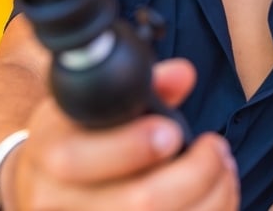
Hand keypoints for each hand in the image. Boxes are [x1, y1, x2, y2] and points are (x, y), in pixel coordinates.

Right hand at [8, 58, 239, 209]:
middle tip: (215, 148)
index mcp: (49, 152)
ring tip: (223, 167)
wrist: (51, 186)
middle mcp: (57, 199)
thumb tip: (181, 75)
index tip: (172, 131)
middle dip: (194, 172)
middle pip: (139, 201)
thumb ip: (141, 87)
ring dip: (212, 196)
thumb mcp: (95, 105)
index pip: (77, 158)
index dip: (133, 146)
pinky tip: (217, 193)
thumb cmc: (81, 137)